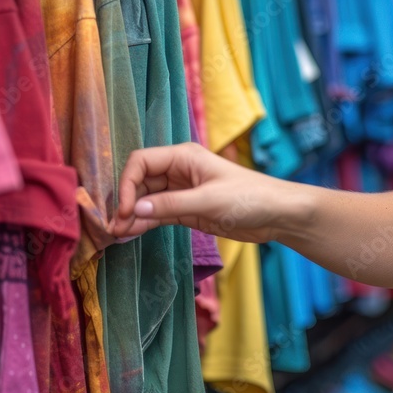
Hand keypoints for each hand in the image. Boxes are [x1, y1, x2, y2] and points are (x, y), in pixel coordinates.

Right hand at [111, 142, 303, 242]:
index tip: (125, 210)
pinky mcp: (186, 210)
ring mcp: (181, 191)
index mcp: (183, 156)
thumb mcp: (208, 200)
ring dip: (132, 215)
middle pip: (140, 182)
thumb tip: (135, 210)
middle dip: (126, 202)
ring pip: (146, 200)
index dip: (127, 184)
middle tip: (114, 227)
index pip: (141, 162)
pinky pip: (158, 214)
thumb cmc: (249, 198)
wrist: (277, 215)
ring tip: (117, 235)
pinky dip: (144, 223)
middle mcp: (178, 171)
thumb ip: (171, 205)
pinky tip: (131, 234)